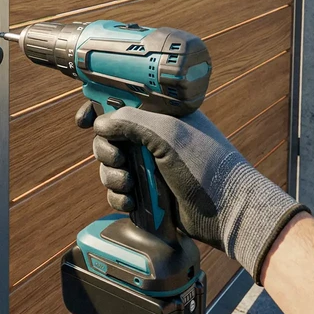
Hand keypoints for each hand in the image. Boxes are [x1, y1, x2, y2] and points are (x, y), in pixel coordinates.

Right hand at [79, 102, 307, 282]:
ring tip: (129, 185)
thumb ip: (130, 121)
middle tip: (120, 160)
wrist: (229, 211)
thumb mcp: (168, 133)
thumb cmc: (206, 165)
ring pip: (110, 166)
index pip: (121, 102)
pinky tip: (131, 201)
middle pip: (108, 137)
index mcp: (160, 115)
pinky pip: (118, 191)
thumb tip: (99, 122)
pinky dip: (118, 197)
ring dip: (112, 176)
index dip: (98, 108)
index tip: (84, 120)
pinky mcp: (148, 192)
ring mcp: (150, 165)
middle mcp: (153, 137)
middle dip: (106, 150)